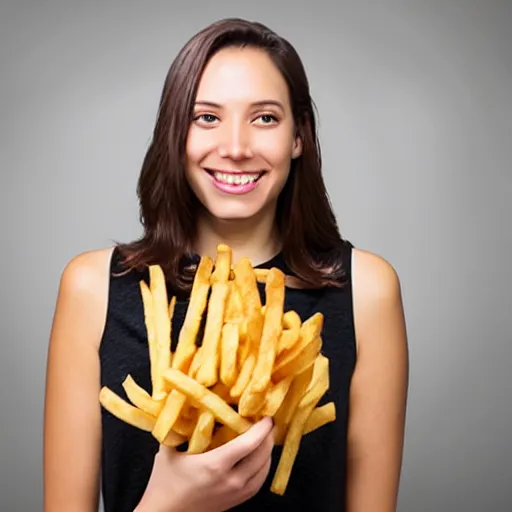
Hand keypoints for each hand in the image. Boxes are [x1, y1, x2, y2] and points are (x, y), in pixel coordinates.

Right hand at [135, 417, 274, 511]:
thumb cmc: (163, 483)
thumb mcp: (168, 450)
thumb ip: (178, 425)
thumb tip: (184, 400)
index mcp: (216, 465)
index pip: (249, 443)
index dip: (262, 428)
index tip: (267, 415)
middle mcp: (230, 480)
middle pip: (262, 456)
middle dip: (269, 436)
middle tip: (268, 421)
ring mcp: (235, 494)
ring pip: (264, 471)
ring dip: (268, 452)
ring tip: (267, 437)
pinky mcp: (235, 502)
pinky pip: (258, 483)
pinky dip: (264, 468)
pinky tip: (261, 458)